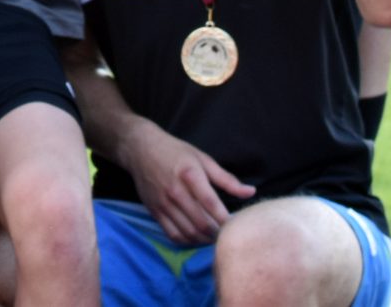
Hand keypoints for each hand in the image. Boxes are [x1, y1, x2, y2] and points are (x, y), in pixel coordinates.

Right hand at [127, 122, 254, 245]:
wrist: (140, 148)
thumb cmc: (175, 152)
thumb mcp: (202, 159)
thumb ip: (226, 179)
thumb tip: (250, 192)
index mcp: (190, 174)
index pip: (211, 203)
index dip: (226, 219)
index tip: (237, 225)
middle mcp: (175, 191)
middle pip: (201, 222)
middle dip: (218, 233)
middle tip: (227, 234)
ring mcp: (163, 203)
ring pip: (188, 232)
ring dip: (204, 239)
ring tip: (214, 236)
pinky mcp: (154, 211)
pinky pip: (173, 234)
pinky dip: (188, 241)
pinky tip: (197, 236)